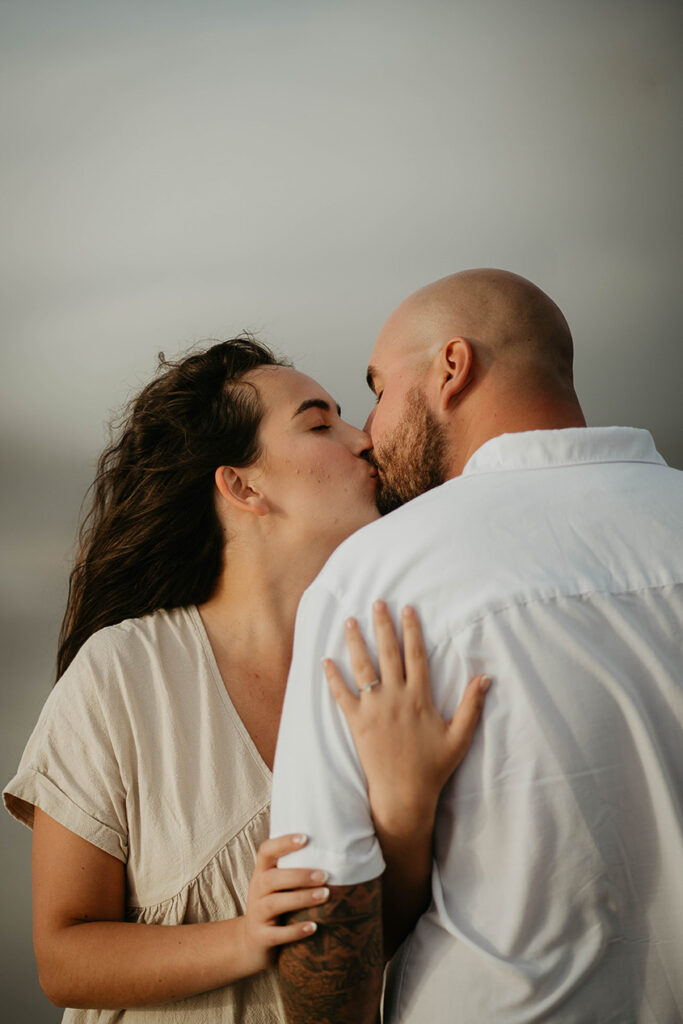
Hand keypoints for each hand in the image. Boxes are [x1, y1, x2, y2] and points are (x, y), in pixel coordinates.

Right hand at [240, 833, 329, 974]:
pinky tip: (313, 927)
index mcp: (262, 873)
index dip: (283, 843)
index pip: (266, 851)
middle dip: (299, 875)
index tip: (306, 838)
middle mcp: (256, 890)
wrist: (251, 943)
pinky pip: (277, 934)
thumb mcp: (277, 886)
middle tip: (325, 875)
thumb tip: (335, 851)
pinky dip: (295, 931)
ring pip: (275, 904)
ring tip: (325, 895)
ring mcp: (257, 914)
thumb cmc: (274, 905)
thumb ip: (295, 869)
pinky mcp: (261, 937)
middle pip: (272, 878)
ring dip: (301, 898)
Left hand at [323, 600, 489, 843]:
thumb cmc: (433, 767)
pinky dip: (333, 678)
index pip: (415, 656)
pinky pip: (341, 695)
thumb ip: (472, 705)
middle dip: (382, 626)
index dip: (411, 630)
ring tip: (349, 621)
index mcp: (419, 698)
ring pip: (363, 668)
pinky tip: (326, 661)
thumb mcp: (459, 737)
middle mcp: (395, 698)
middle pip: (388, 654)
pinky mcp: (356, 723)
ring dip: (356, 643)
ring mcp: (374, 709)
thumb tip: (486, 676)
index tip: (407, 609)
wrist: (403, 794)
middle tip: (377, 603)